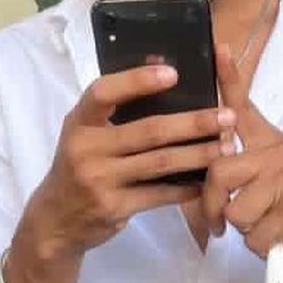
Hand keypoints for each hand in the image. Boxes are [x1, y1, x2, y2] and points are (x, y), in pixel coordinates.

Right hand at [22, 63, 235, 261]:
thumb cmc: (80, 165)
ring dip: (198, 154)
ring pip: (160, 163)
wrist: (55, 220)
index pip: (104, 92)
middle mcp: (85, 149)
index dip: (137, 80)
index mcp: (79, 122)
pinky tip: (207, 179)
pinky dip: (186, 187)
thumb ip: (116, 107)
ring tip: (227, 146)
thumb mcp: (86, 133)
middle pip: (148, 131)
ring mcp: (99, 180)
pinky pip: (159, 195)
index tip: (174, 72)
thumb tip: (161, 62)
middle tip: (227, 117)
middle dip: (193, 123)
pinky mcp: (113, 208)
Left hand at [201, 45, 282, 282]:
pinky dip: (260, 247)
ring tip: (263, 227)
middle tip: (218, 224)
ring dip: (243, 230)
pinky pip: (253, 234)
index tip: (219, 48)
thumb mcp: (267, 183)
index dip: (230, 79)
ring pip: (236, 209)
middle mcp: (282, 153)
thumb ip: (240, 168)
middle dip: (212, 206)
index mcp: (271, 143)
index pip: (245, 107)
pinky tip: (278, 240)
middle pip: (220, 171)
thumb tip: (203, 160)